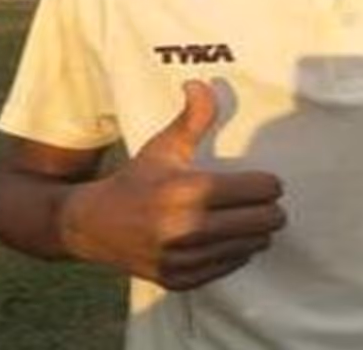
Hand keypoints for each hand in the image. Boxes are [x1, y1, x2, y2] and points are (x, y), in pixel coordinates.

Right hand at [58, 80, 285, 290]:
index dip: (268, 184)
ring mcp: (182, 259)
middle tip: (266, 202)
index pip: (256, 191)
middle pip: (261, 222)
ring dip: (256, 232)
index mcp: (185, 191)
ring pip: (250, 246)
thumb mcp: (162, 147)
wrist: (93, 226)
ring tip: (249, 218)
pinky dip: (236, 252)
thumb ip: (191, 118)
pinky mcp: (180, 279)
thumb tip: (202, 84)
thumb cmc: (136, 180)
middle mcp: (184, 228)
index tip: (268, 182)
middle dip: (270, 209)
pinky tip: (230, 238)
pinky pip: (230, 266)